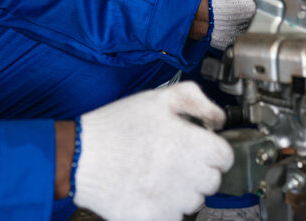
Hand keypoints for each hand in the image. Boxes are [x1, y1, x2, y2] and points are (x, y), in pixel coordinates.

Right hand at [74, 83, 233, 220]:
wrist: (80, 156)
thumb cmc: (117, 125)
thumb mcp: (157, 98)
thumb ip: (196, 100)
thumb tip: (218, 119)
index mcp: (190, 143)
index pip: (225, 157)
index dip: (213, 150)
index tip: (200, 148)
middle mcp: (185, 174)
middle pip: (211, 181)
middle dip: (198, 170)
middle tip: (174, 159)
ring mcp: (170, 200)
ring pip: (194, 202)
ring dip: (182, 191)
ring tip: (157, 174)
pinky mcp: (153, 219)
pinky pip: (173, 218)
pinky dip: (165, 209)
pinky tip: (148, 190)